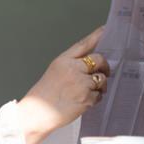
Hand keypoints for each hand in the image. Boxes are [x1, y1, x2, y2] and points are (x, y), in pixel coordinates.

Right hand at [16, 26, 110, 143]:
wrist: (37, 114)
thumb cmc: (45, 94)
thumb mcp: (55, 71)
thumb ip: (72, 65)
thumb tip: (92, 63)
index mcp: (64, 61)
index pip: (84, 44)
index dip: (97, 36)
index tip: (106, 29)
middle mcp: (73, 69)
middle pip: (99, 61)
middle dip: (105, 67)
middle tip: (105, 73)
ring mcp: (81, 83)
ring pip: (102, 79)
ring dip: (99, 86)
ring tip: (87, 93)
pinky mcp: (86, 98)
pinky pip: (99, 96)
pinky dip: (94, 100)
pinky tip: (83, 102)